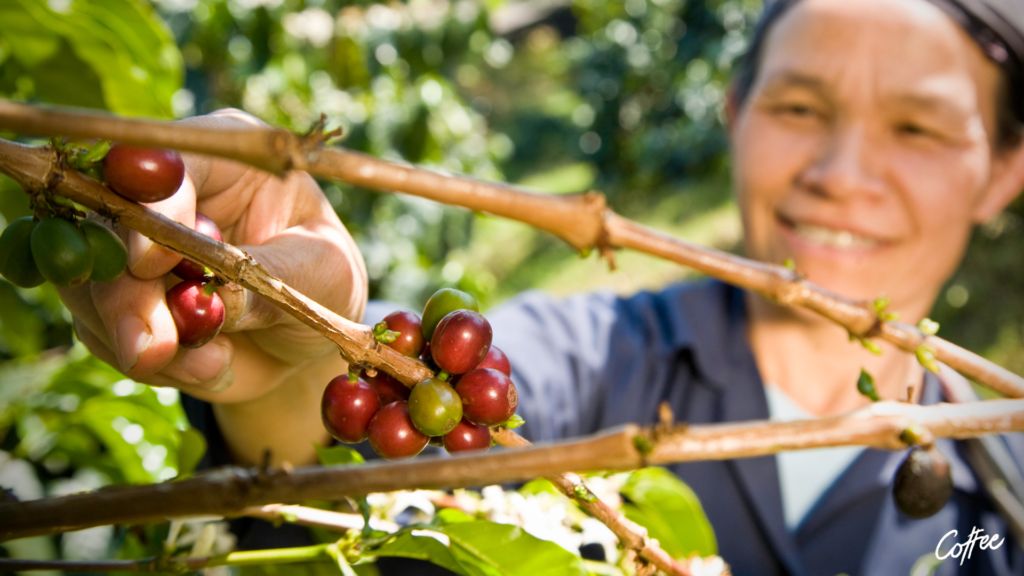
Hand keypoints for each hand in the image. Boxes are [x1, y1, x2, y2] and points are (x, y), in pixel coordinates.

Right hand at [61, 109, 367, 407]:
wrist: (306, 339)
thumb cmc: (325, 281)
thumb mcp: (323, 271)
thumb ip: (272, 276)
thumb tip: (217, 296)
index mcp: (222, 160)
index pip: (165, 165)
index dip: (150, 208)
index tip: (151, 262)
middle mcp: (165, 194)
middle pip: (108, 227)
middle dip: (126, 294)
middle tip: (154, 347)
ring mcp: (131, 247)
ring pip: (91, 284)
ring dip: (136, 337)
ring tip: (210, 365)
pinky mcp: (117, 300)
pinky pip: (100, 331)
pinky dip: (150, 363)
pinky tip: (208, 367)